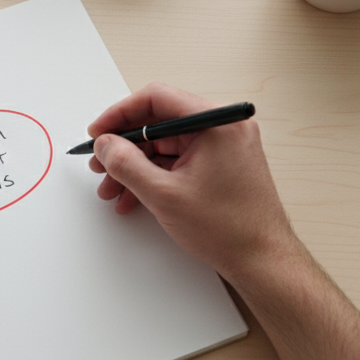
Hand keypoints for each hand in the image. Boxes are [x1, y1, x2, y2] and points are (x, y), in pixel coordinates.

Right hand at [87, 83, 302, 284]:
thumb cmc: (229, 229)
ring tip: (112, 189)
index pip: (156, 99)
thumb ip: (127, 164)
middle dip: (124, 147)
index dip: (119, 114)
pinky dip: (154, 175)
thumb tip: (105, 145)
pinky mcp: (221, 163)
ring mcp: (224, 145)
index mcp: (217, 122)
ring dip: (135, 166)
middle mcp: (223, 127)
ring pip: (165, 145)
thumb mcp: (163, 194)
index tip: (98, 132)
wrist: (261, 260)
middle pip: (159, 122)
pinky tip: (133, 196)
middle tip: (101, 164)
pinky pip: (179, 160)